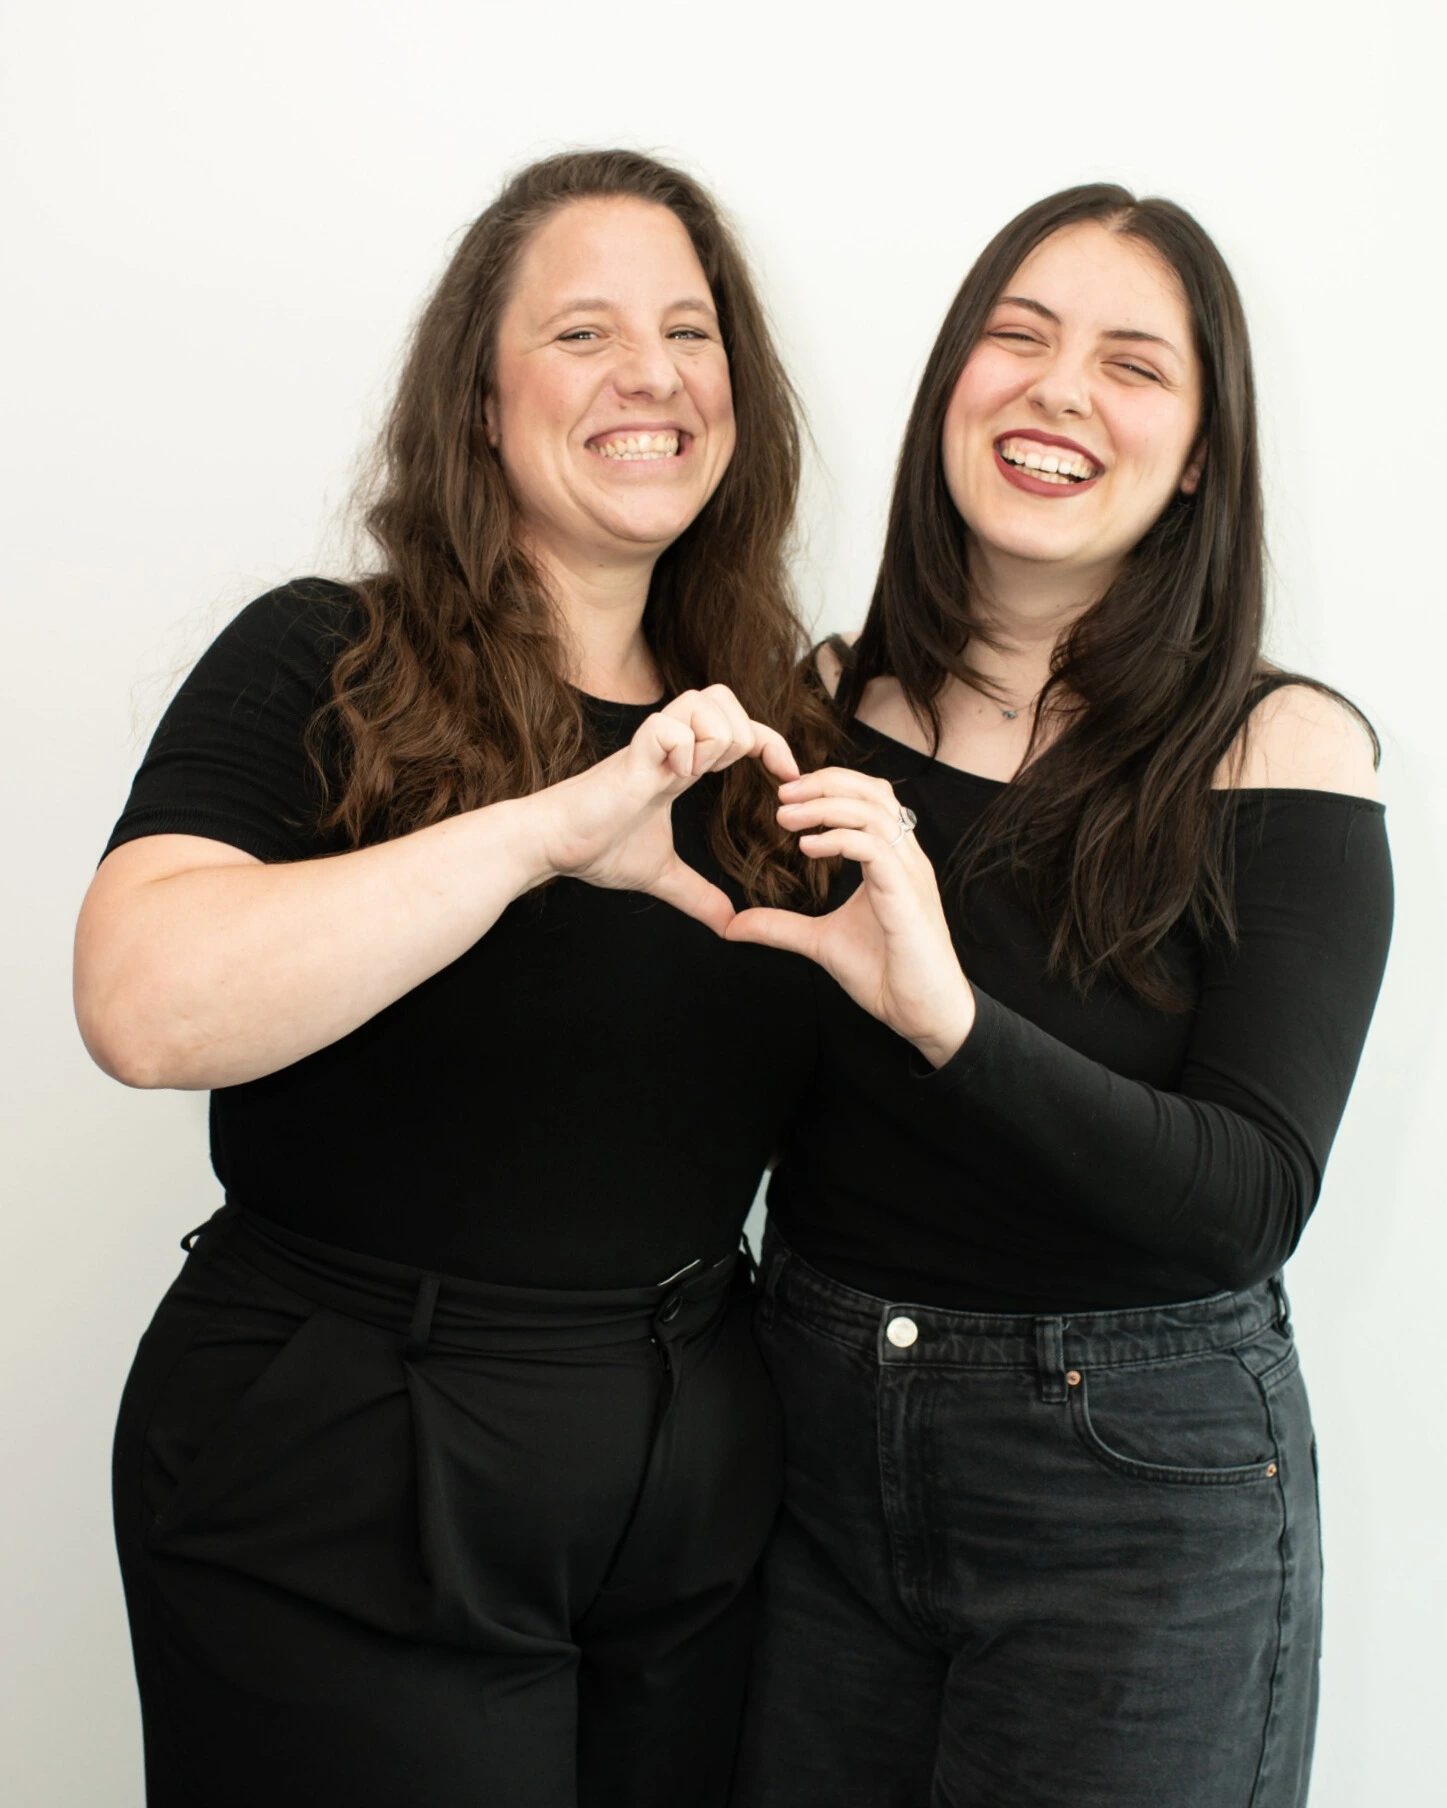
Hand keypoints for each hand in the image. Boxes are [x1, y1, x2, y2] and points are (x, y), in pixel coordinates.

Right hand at [526, 686, 798, 935]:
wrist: (550, 845)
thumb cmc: (596, 848)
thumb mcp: (661, 874)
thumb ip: (697, 894)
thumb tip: (729, 923)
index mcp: (682, 764)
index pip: (740, 726)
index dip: (771, 743)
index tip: (787, 777)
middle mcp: (671, 745)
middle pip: (724, 696)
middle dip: (744, 734)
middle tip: (727, 778)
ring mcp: (652, 746)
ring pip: (705, 701)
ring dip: (714, 740)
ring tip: (694, 776)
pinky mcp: (632, 755)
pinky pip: (670, 726)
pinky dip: (681, 751)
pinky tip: (670, 779)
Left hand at [724, 767, 974, 1064]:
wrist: (924, 1014)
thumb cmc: (886, 974)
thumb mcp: (820, 943)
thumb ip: (781, 927)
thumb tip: (733, 925)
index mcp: (892, 861)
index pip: (868, 798)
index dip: (828, 786)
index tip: (785, 796)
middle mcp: (906, 859)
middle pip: (874, 792)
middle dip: (825, 783)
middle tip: (782, 794)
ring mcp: (910, 875)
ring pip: (875, 813)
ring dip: (826, 806)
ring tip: (786, 816)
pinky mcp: (907, 898)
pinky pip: (876, 850)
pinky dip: (839, 839)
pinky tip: (807, 847)